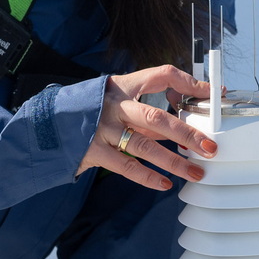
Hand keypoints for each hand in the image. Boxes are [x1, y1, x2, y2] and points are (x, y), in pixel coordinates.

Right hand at [77, 65, 218, 189]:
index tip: (213, 94)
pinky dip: (147, 177)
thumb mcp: (116, 100)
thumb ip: (145, 112)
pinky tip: (164, 184)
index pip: (162, 75)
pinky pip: (126, 167)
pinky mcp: (94, 151)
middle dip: (187, 134)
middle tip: (211, 147)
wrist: (46, 123)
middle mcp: (115, 105)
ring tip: (196, 173)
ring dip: (174, 162)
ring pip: (145, 146)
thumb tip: (181, 128)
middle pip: (158, 118)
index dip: (189, 83)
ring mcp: (103, 129)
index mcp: (124, 86)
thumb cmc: (90, 110)